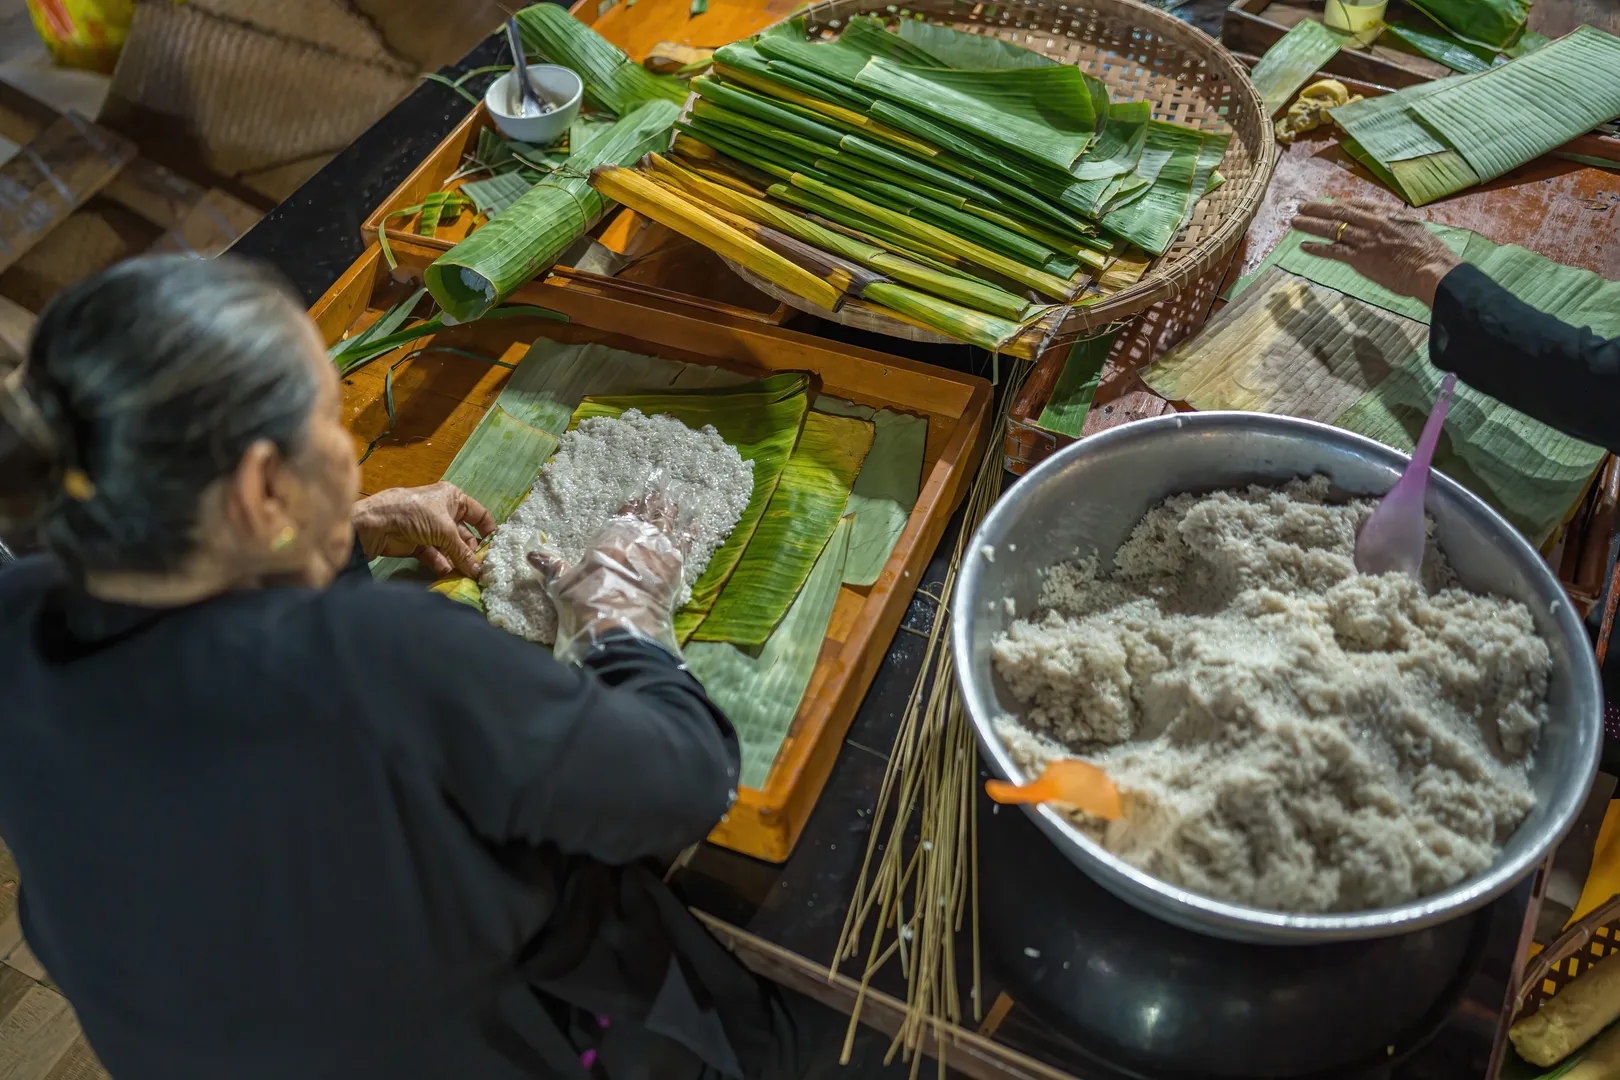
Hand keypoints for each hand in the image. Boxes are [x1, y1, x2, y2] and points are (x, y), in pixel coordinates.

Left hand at [352, 482, 495, 576]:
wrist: (378, 523)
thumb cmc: (417, 515)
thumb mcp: (446, 531)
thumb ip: (464, 553)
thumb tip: (480, 572)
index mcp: (453, 498)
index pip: (478, 514)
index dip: (488, 530)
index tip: (495, 549)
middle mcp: (443, 512)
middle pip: (464, 534)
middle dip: (471, 551)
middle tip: (481, 569)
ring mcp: (430, 529)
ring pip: (450, 547)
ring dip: (457, 560)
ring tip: (466, 575)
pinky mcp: (418, 544)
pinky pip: (435, 555)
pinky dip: (441, 564)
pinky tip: (447, 573)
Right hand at [528, 491, 688, 662]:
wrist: (621, 627)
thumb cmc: (587, 604)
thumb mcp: (563, 586)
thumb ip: (552, 568)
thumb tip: (531, 554)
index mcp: (610, 539)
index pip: (621, 516)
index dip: (628, 507)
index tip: (634, 498)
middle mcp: (636, 539)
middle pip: (647, 516)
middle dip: (653, 503)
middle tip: (661, 489)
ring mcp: (659, 553)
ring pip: (668, 524)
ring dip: (672, 511)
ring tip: (677, 498)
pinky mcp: (676, 570)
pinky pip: (686, 545)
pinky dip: (691, 534)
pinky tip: (695, 525)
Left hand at [1290, 199, 1461, 307]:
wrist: (1430, 268)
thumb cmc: (1427, 251)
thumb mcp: (1412, 226)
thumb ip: (1395, 221)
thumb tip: (1386, 220)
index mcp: (1386, 213)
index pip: (1356, 203)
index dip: (1337, 203)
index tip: (1326, 203)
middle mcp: (1372, 222)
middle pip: (1338, 211)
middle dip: (1317, 208)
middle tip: (1301, 206)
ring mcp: (1364, 240)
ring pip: (1331, 228)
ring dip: (1310, 225)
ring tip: (1295, 222)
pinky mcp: (1359, 258)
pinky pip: (1332, 251)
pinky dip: (1316, 248)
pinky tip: (1303, 246)